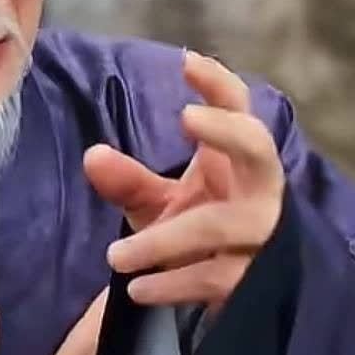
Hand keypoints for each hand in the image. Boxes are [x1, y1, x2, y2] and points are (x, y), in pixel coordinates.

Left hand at [84, 52, 285, 313]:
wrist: (238, 293)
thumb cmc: (197, 229)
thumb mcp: (161, 202)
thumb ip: (127, 180)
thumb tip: (92, 156)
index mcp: (235, 159)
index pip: (237, 108)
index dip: (218, 83)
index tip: (186, 61)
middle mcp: (258, 188)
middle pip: (256, 147)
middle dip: (227, 129)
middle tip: (188, 115)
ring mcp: (261, 234)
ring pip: (217, 225)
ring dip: (163, 240)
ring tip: (115, 256)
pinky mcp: (255, 279)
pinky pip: (211, 277)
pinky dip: (171, 284)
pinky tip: (137, 289)